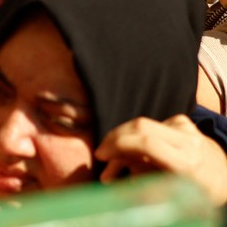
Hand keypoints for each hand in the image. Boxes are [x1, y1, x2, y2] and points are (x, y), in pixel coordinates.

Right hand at [97, 114, 226, 204]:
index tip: (101, 155)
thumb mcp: (172, 193)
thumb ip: (143, 179)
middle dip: (115, 137)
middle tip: (101, 152)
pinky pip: (152, 126)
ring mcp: (187, 128)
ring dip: (124, 139)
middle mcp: (189, 142)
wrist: (224, 178)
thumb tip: (109, 174)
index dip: (119, 145)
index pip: (147, 143)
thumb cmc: (196, 192)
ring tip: (115, 161)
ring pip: (143, 124)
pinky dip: (139, 138)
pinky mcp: (183, 121)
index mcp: (188, 163)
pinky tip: (139, 153)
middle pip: (141, 126)